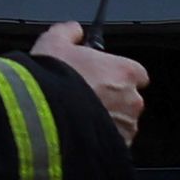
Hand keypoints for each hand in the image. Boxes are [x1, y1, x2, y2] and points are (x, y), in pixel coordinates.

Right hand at [33, 22, 148, 144]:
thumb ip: (68, 32)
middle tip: (85, 96)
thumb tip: (73, 31)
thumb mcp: (53, 42)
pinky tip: (80, 133)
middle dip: (111, 99)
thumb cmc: (53, 82)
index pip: (136, 72)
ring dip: (107, 120)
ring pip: (122, 123)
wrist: (43, 119)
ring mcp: (126, 127)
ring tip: (80, 117)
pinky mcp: (117, 149)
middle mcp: (132, 100)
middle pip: (129, 99)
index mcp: (125, 71)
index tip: (101, 75)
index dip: (116, 73)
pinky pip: (114, 143)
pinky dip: (101, 139)